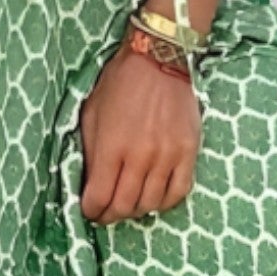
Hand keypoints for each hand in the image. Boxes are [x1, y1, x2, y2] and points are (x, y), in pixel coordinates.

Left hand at [77, 43, 199, 224]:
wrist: (159, 59)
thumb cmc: (119, 84)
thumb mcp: (91, 114)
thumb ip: (90, 152)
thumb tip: (88, 183)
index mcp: (111, 147)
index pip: (98, 197)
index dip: (90, 211)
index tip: (88, 211)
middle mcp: (140, 156)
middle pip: (124, 206)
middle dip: (110, 216)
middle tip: (105, 214)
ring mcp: (167, 156)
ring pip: (150, 203)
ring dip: (135, 211)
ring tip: (128, 205)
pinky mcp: (188, 152)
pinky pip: (178, 192)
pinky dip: (164, 203)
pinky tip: (154, 198)